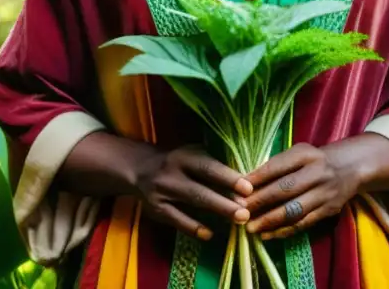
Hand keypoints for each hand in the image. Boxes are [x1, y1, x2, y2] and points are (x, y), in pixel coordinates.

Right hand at [132, 145, 252, 240]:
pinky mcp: (156, 209)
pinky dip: (193, 228)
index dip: (228, 178)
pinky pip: (177, 220)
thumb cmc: (177, 161)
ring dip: (216, 212)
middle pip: (201, 189)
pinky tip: (209, 234)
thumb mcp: (192, 154)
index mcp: (184, 156)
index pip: (209, 167)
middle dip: (225, 202)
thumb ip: (213, 164)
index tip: (248, 188)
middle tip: (246, 212)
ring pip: (192, 203)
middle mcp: (172, 173)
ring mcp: (162, 192)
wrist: (139, 168)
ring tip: (238, 221)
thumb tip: (244, 180)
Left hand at [243, 143, 360, 240]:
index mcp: (306, 154)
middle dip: (260, 201)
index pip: (277, 166)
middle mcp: (317, 172)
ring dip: (269, 221)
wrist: (350, 167)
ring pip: (294, 210)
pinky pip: (303, 223)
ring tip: (251, 227)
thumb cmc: (314, 160)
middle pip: (285, 189)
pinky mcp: (328, 210)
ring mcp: (324, 193)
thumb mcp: (298, 154)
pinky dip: (284, 231)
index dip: (257, 178)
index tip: (238, 189)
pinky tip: (267, 234)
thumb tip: (246, 184)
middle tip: (240, 211)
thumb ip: (277, 166)